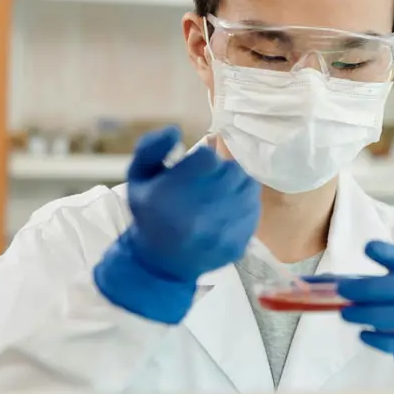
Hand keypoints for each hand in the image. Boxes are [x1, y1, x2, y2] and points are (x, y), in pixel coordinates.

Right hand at [94, 126, 260, 323]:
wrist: (161, 263)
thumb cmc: (150, 214)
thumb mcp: (138, 177)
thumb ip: (151, 147)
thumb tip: (175, 130)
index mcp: (171, 196)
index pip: (208, 158)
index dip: (204, 157)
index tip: (197, 165)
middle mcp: (199, 215)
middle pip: (231, 170)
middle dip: (222, 169)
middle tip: (210, 179)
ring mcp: (222, 232)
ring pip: (247, 186)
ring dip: (236, 183)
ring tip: (220, 192)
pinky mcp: (239, 243)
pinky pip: (254, 208)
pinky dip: (245, 203)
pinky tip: (228, 208)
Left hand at [321, 241, 393, 384]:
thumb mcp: (390, 295)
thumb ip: (357, 288)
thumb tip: (313, 284)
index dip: (388, 253)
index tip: (367, 247)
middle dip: (372, 288)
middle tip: (343, 292)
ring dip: (373, 313)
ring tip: (345, 314)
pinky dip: (383, 340)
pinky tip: (363, 335)